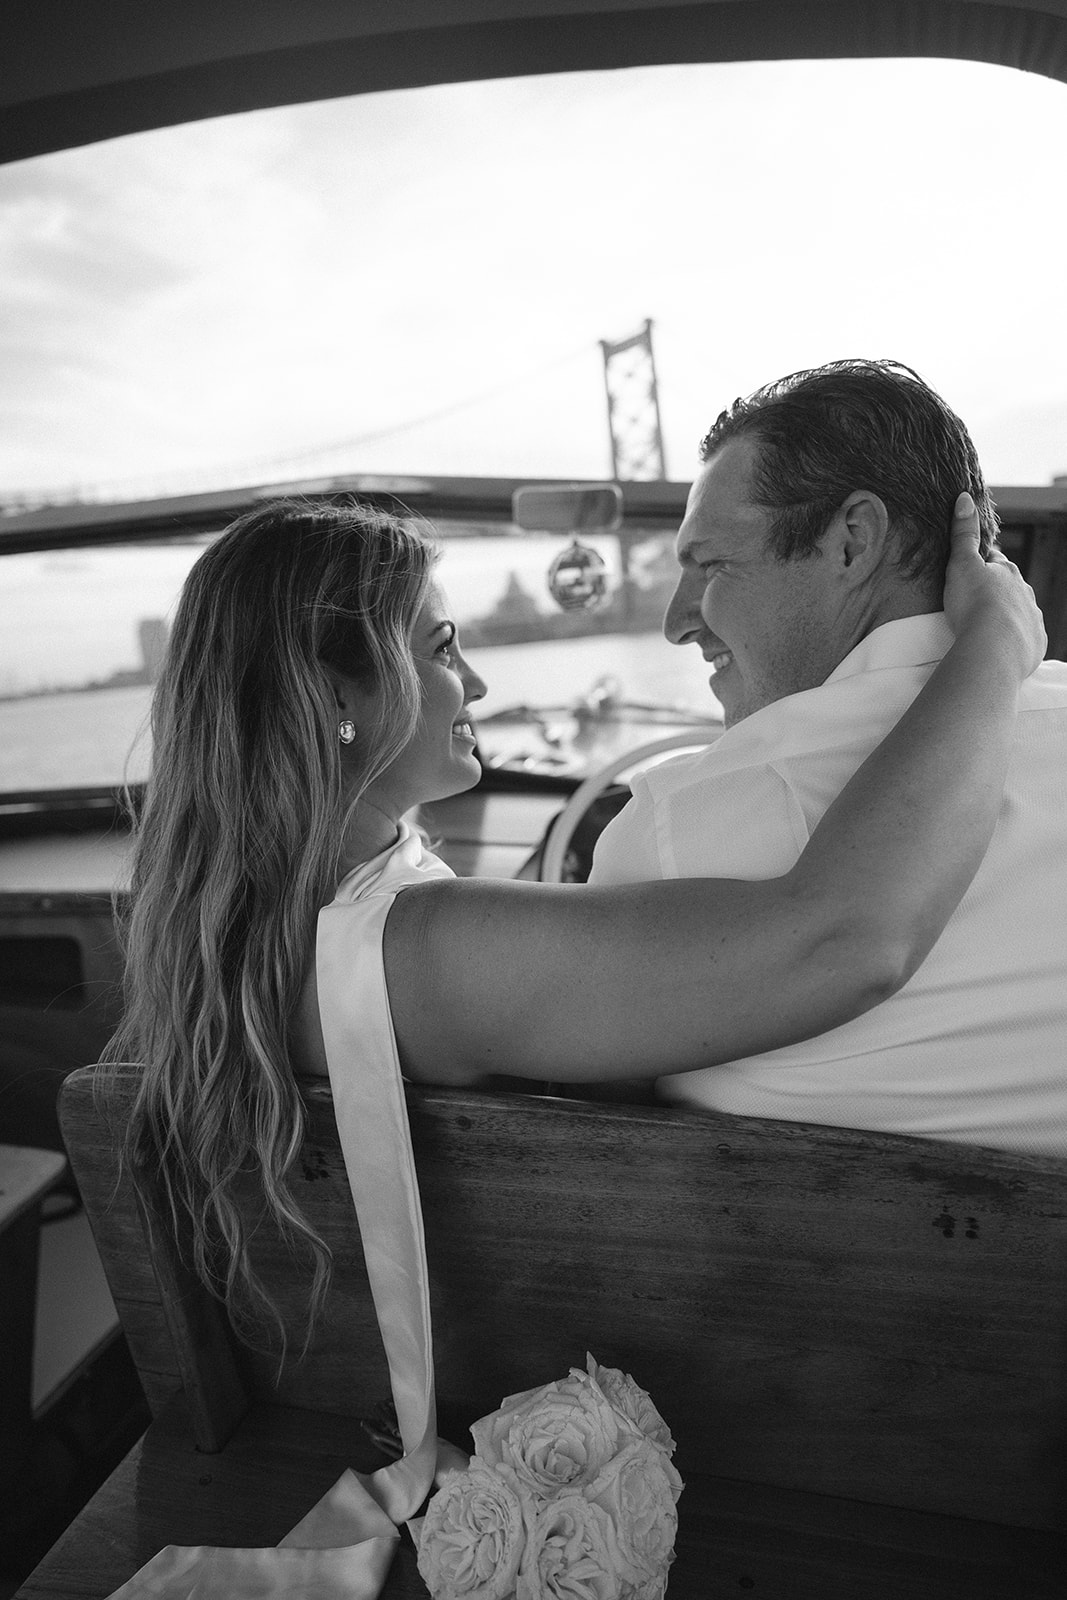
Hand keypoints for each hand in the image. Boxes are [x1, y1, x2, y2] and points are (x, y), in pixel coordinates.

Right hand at [942, 492, 1045, 676]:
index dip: (982, 565)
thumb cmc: (974, 605)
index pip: (995, 563)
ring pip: (1019, 612)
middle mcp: (1025, 593)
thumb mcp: (961, 565)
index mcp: (1007, 572)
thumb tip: (965, 498)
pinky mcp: (1035, 643)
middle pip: (1009, 588)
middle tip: (973, 603)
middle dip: (995, 592)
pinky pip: (1025, 638)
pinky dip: (1014, 640)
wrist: (994, 649)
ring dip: (1005, 617)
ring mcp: (1032, 618)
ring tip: (984, 628)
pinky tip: (1000, 646)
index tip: (970, 570)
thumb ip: (963, 534)